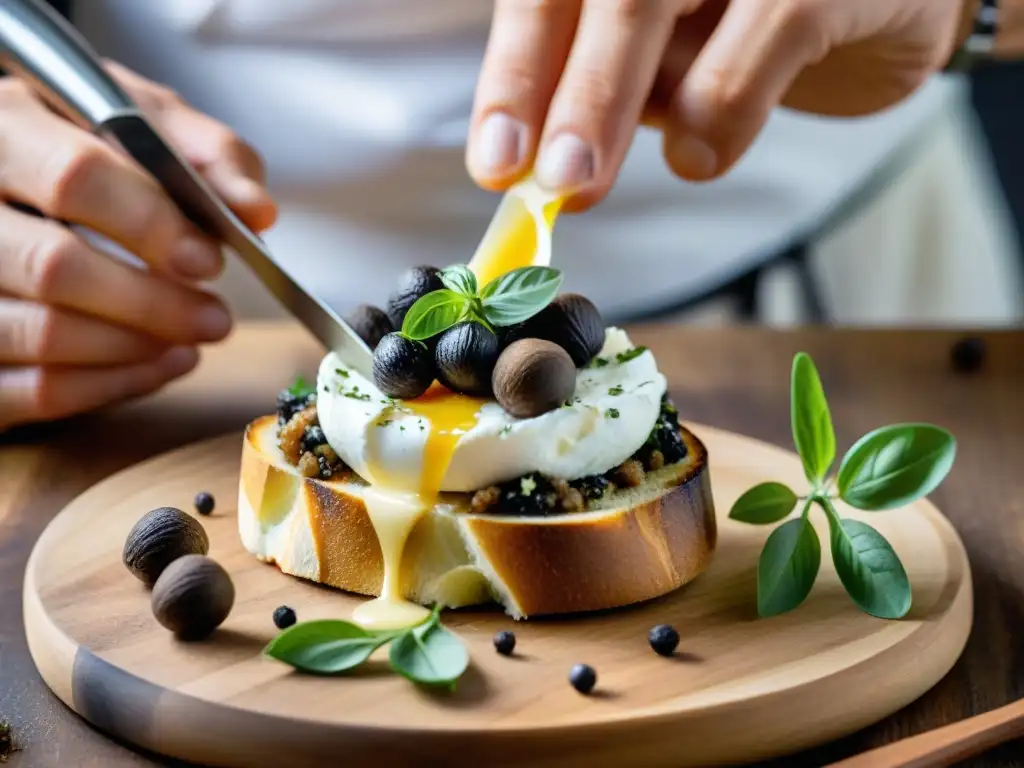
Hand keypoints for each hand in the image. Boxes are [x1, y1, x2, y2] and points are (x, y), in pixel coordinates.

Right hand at [0, 62, 276, 430]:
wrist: (19, 180)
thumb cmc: (88, 149)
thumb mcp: (146, 124)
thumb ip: (207, 156)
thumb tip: (255, 210)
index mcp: (5, 123)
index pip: (76, 177)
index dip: (151, 226)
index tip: (208, 260)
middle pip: (54, 266)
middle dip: (153, 303)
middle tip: (215, 318)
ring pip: (42, 332)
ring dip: (137, 349)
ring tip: (193, 339)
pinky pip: (34, 389)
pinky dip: (111, 386)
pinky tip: (161, 364)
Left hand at [466, 0, 966, 209]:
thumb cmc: (760, 21)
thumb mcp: (670, 49)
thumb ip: (609, 82)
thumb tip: (539, 162)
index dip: (514, 73)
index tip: (497, 160)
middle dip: (555, 92)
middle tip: (534, 177)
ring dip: (605, 103)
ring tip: (582, 183)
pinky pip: (770, 28)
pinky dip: (724, 108)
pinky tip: (701, 158)